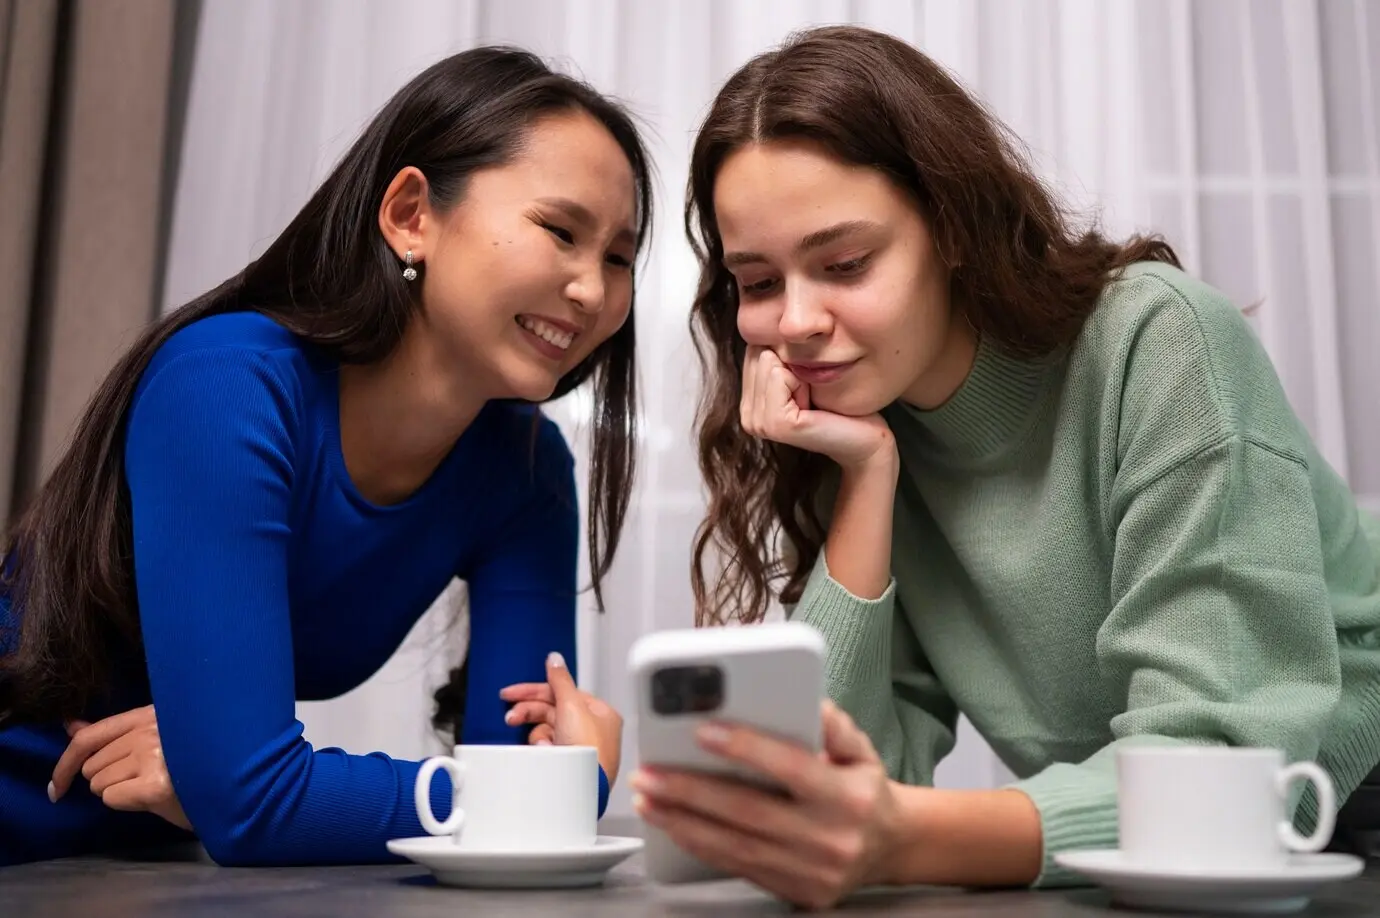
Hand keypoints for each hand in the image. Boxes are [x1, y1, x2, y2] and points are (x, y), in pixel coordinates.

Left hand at [49, 706, 191, 831]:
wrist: (238, 788)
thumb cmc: (195, 763)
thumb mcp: (155, 739)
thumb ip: (113, 734)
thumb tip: (69, 726)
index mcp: (150, 714)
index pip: (91, 735)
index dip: (66, 763)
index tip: (56, 788)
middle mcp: (150, 730)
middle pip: (92, 765)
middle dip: (108, 779)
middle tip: (143, 780)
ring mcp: (153, 755)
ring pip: (99, 784)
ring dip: (118, 791)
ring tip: (153, 786)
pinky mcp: (155, 785)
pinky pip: (112, 798)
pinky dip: (127, 803)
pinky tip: (155, 798)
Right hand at [499, 652, 623, 784]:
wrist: (585, 788)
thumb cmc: (589, 750)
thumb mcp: (572, 705)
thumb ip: (560, 680)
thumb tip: (554, 659)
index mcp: (599, 712)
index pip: (561, 693)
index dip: (535, 691)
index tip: (510, 693)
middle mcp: (591, 729)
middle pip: (551, 712)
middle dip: (530, 714)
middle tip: (511, 717)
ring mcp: (579, 749)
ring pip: (546, 733)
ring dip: (538, 737)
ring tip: (541, 746)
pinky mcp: (567, 766)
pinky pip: (546, 751)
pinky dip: (542, 752)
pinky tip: (545, 755)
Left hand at [631, 700, 896, 910]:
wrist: (891, 848)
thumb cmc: (864, 789)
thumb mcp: (861, 748)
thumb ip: (833, 723)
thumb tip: (805, 701)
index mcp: (849, 797)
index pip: (791, 769)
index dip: (746, 748)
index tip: (702, 730)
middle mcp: (830, 838)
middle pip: (748, 812)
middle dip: (690, 791)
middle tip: (650, 772)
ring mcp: (811, 872)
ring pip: (734, 846)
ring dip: (682, 821)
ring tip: (647, 797)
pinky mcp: (796, 893)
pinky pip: (737, 867)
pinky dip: (699, 844)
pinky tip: (672, 824)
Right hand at [740, 346, 894, 470]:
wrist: (864, 439)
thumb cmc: (838, 405)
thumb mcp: (801, 375)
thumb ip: (777, 357)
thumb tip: (761, 327)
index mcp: (750, 404)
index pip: (753, 350)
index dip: (785, 358)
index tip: (804, 386)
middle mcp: (748, 416)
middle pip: (758, 353)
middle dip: (789, 365)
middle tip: (810, 395)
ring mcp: (758, 423)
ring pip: (767, 361)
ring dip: (797, 374)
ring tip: (811, 401)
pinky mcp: (776, 424)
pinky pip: (778, 375)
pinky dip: (801, 382)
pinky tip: (812, 406)